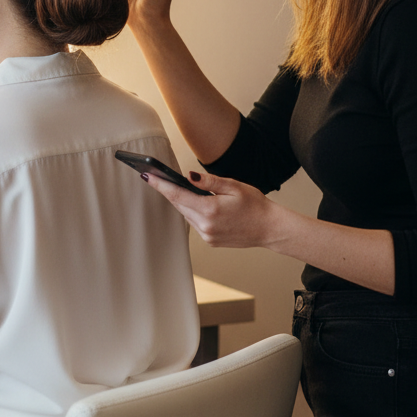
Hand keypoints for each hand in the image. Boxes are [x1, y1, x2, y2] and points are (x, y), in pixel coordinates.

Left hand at [141, 169, 281, 249]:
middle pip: (179, 205)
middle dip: (169, 191)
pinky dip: (193, 213)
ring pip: (186, 215)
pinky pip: (195, 223)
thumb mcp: (233, 186)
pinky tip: (196, 204)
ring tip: (175, 188)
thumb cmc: (255, 204)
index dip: (160, 185)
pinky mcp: (210, 241)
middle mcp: (205, 225)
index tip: (147, 176)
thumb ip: (209, 181)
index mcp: (210, 209)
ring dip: (182, 202)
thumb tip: (188, 176)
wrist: (270, 228)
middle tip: (157, 177)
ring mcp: (207, 235)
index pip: (177, 195)